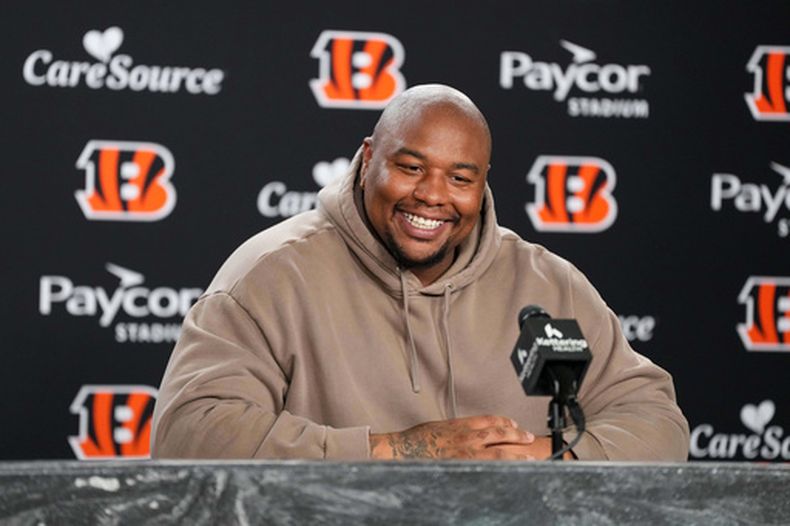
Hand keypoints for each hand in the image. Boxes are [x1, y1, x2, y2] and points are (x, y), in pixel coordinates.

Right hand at [369, 415, 539, 459]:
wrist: (403, 450)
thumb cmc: (417, 440)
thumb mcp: (440, 426)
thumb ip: (457, 429)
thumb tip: (469, 433)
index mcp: (461, 424)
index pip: (490, 420)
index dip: (505, 421)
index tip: (514, 423)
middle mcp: (467, 438)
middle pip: (500, 434)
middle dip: (517, 436)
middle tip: (529, 438)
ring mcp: (466, 454)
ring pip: (499, 452)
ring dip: (516, 454)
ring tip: (528, 457)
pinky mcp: (463, 468)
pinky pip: (487, 469)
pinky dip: (500, 469)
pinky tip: (509, 472)